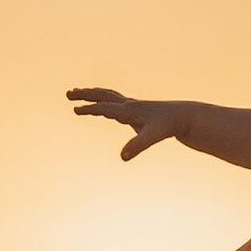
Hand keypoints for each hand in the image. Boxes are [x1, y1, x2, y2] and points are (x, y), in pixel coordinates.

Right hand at [69, 86, 185, 160]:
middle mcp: (128, 105)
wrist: (182, 116)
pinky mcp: (134, 108)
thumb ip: (137, 146)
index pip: (105, 108)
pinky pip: (113, 101)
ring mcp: (131, 105)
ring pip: (107, 96)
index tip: (75, 110)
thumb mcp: (153, 137)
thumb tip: (123, 157)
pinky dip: (102, 99)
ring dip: (92, 94)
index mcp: (129, 110)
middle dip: (85, 95)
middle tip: (68, 94)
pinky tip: (100, 105)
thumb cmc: (167, 126)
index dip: (90, 109)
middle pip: (102, 96)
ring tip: (77, 93)